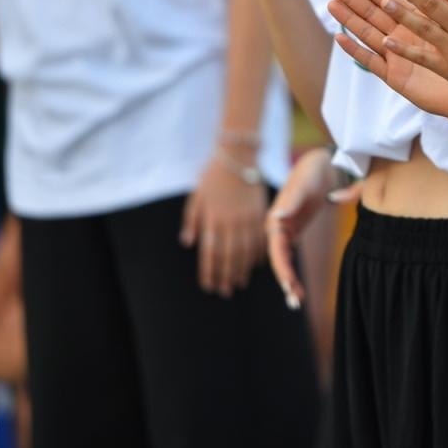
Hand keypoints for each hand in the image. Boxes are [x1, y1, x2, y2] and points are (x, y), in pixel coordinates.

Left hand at [181, 151, 268, 297]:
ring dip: (241, 270)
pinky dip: (257, 254)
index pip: (210, 252)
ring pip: (245, 251)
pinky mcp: (260, 213)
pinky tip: (254, 265)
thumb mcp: (196, 196)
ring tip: (238, 283)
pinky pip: (260, 239)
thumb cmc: (213, 176)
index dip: (209, 272)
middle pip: (229, 256)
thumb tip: (187, 242)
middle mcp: (231, 221)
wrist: (238, 157)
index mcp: (212, 218)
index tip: (208, 285)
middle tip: (224, 291)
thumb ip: (191, 220)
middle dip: (225, 276)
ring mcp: (247, 218)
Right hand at [265, 148, 355, 309]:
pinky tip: (298, 288)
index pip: (277, 250)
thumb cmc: (310, 172)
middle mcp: (275, 228)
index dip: (282, 269)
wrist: (319, 164)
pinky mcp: (293, 231)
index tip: (289, 285)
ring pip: (283, 262)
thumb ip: (290, 202)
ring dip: (289, 281)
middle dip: (286, 281)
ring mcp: (284, 231)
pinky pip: (290, 256)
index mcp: (274, 219)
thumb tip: (277, 218)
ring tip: (297, 301)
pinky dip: (294, 272)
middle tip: (295, 302)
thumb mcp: (302, 185)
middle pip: (278, 260)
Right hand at [324, 0, 447, 121]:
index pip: (389, 2)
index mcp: (415, 24)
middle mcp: (401, 39)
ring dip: (349, 20)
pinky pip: (372, 62)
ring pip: (367, 34)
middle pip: (372, 14)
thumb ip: (440, 2)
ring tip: (331, 4)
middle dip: (353, 0)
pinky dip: (355, 50)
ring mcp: (395, 57)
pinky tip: (340, 37)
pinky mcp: (394, 77)